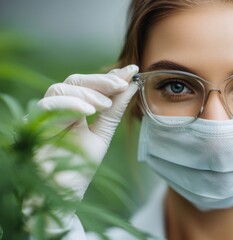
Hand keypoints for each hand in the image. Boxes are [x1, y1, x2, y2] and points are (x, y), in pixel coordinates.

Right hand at [37, 65, 138, 198]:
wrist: (63, 194)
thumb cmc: (79, 167)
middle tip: (121, 85)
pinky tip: (89, 110)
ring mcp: (44, 116)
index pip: (89, 85)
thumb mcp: (102, 133)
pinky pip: (48, 106)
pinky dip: (71, 104)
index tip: (132, 71)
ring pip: (61, 88)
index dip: (109, 77)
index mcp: (73, 109)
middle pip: (75, 81)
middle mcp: (57, 109)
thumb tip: (131, 84)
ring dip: (88, 92)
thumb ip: (114, 110)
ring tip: (106, 105)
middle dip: (100, 81)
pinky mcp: (33, 125)